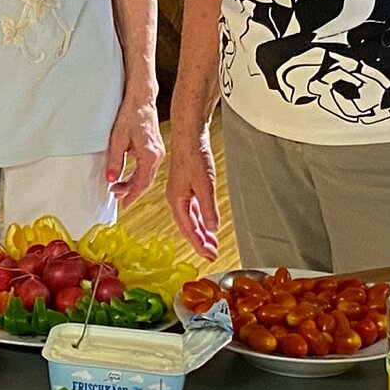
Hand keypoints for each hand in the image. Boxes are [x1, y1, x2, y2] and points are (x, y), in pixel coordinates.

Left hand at [104, 92, 163, 208]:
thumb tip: (110, 178)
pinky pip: (148, 168)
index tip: (121, 202)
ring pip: (147, 176)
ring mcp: (158, 153)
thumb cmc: (131, 115)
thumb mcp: (117, 139)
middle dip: (131, 192)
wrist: (141, 100)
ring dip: (134, 185)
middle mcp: (158, 156)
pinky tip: (129, 178)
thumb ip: (114, 161)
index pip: (141, 183)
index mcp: (150, 155)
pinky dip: (138, 176)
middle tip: (118, 199)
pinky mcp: (156, 149)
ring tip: (120, 190)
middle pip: (145, 182)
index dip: (130, 194)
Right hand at [165, 114, 219, 259]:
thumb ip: (208, 209)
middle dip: (200, 240)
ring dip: (201, 230)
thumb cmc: (193, 156)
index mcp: (176, 200)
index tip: (209, 255)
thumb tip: (212, 228)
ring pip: (191, 217)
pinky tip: (207, 222)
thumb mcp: (205, 185)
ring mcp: (181, 191)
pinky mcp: (187, 185)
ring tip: (211, 242)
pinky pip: (193, 208)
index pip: (188, 229)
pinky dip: (201, 218)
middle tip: (211, 253)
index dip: (199, 244)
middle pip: (188, 225)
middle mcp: (176, 198)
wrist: (189, 135)